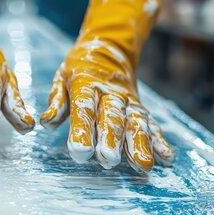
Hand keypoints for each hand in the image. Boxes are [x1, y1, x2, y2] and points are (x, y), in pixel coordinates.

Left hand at [40, 0, 174, 171]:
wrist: (109, 49)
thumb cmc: (79, 70)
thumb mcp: (62, 78)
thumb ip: (57, 102)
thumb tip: (45, 123)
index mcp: (86, 85)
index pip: (83, 108)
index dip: (81, 130)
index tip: (80, 152)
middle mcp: (111, 94)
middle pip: (112, 117)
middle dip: (112, 139)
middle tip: (108, 159)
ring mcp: (128, 101)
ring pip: (136, 122)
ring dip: (140, 144)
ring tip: (143, 165)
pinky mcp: (140, 108)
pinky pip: (152, 124)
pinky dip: (160, 141)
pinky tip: (167, 158)